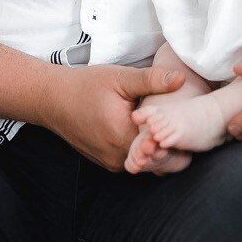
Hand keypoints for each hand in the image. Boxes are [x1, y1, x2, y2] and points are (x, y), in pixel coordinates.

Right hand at [42, 64, 189, 171]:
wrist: (53, 100)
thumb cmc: (85, 86)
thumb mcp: (121, 78)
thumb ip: (152, 80)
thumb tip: (181, 79)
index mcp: (124, 139)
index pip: (163, 146)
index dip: (178, 136)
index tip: (188, 122)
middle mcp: (118, 158)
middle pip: (156, 159)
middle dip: (171, 144)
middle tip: (184, 127)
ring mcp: (111, 163)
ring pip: (145, 162)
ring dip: (157, 148)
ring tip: (170, 130)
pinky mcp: (107, 162)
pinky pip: (133, 160)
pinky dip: (143, 150)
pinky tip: (152, 135)